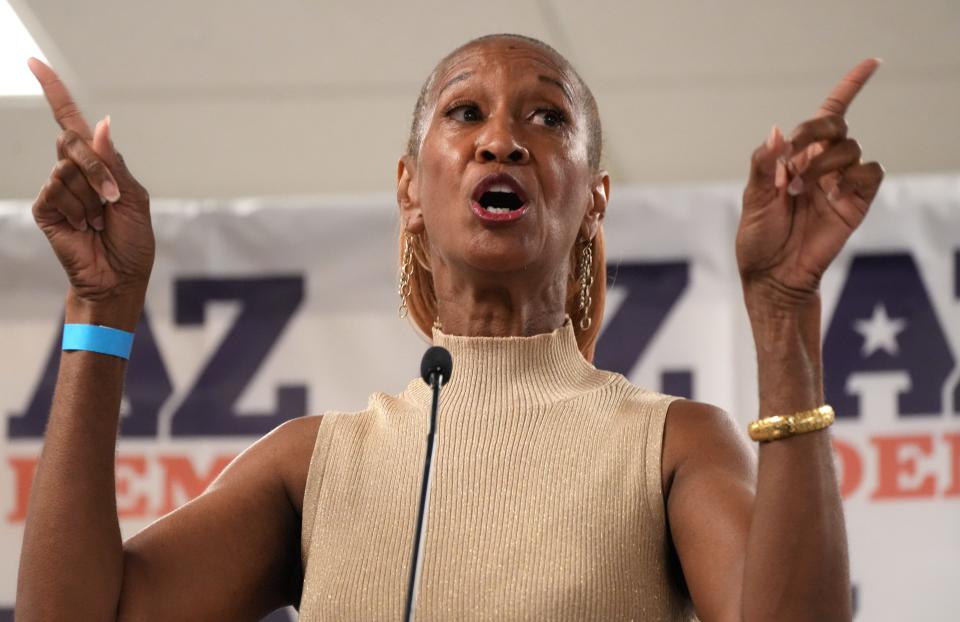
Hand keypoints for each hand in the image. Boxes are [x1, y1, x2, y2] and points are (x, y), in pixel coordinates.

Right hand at [29, 58, 153, 306]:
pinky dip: (78, 210)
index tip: (34, 63)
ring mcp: (57, 190)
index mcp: (98, 165)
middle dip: (97, 169)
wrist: (119, 277)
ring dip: (92, 198)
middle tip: (112, 199)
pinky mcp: (45, 208)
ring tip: (99, 222)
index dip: (54, 92)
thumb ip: (112, 162)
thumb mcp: (133, 198)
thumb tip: (98, 123)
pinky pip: (57, 191)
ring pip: (67, 169)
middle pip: (71, 142)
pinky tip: (84, 229)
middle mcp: (74, 172)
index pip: (70, 122)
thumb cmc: (132, 241)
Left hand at [737, 59, 883, 309]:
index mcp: (796, 159)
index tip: (872, 64)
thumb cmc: (759, 238)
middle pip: (834, 125)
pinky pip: (870, 173)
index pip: (827, 117)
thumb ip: (764, 162)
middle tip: (791, 161)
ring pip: (850, 147)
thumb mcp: (752, 197)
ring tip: (800, 187)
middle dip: (813, 132)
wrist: (772, 275)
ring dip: (824, 161)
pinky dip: (852, 175)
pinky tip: (830, 191)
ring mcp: (840, 183)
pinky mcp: (856, 202)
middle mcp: (822, 166)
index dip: (850, 87)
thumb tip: (779, 130)